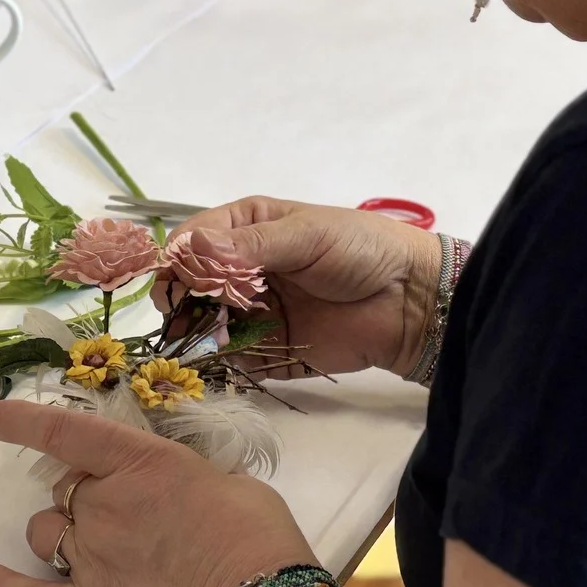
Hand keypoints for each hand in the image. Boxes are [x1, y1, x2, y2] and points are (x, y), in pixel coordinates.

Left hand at [0, 399, 316, 586]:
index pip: (68, 434)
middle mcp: (104, 508)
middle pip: (64, 491)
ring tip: (86, 541)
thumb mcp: (233, 483)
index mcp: (140, 465)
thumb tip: (183, 494)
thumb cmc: (258, 539)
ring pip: (43, 534)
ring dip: (56, 531)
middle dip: (82, 494)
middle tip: (125, 509)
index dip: (27, 421)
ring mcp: (91, 561)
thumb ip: (191, 481)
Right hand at [159, 197, 443, 378]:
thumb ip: (251, 246)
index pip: (193, 240)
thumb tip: (194, 250)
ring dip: (195, 330)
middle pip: (189, 284)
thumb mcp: (307, 235)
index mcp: (246, 227)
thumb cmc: (361, 250)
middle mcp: (240, 269)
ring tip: (203, 336)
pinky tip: (221, 357)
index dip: (178, 258)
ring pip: (203, 322)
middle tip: (182, 313)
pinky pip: (231, 357)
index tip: (175, 278)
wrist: (411, 301)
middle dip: (181, 298)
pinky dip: (220, 359)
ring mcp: (251, 311)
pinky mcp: (266, 350)